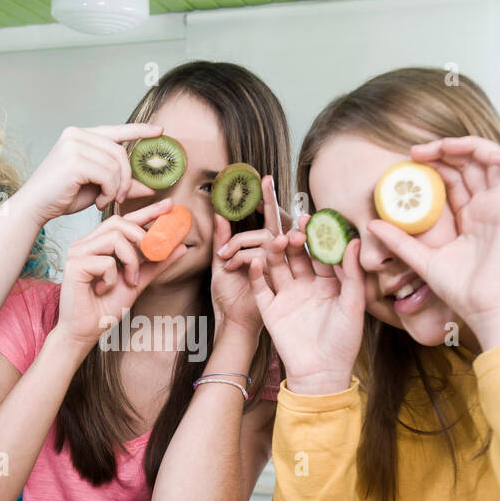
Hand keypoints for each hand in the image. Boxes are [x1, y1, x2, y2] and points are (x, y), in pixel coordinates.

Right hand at [9, 123, 162, 224]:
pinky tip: (99, 201)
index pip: (115, 129)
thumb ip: (121, 182)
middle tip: (121, 197)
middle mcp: (76, 134)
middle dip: (126, 177)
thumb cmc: (62, 197)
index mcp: (79, 135)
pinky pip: (108, 175)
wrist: (34, 207)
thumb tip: (151, 186)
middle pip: (120, 151)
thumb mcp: (97, 187)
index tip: (159, 131)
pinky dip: (109, 191)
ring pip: (115, 165)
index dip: (139, 130)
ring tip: (105, 200)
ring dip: (116, 187)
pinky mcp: (74, 160)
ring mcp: (74, 145)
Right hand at [55, 198, 186, 350]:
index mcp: (100, 244)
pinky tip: (103, 290)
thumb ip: (156, 264)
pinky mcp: (74, 264)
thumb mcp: (138, 282)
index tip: (169, 206)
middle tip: (151, 258)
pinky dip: (112, 278)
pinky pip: (105, 261)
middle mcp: (87, 243)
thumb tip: (180, 247)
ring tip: (129, 281)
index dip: (147, 211)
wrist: (84, 332)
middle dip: (142, 238)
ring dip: (131, 261)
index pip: (125, 220)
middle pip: (119, 222)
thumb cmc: (104, 308)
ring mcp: (78, 252)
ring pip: (115, 238)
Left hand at [212, 174, 286, 336]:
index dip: (269, 198)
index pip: (271, 219)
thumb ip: (222, 239)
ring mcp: (280, 266)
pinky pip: (262, 257)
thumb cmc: (228, 297)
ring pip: (267, 240)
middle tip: (234, 234)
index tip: (265, 178)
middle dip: (255, 221)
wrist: (231, 322)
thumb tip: (219, 212)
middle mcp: (276, 256)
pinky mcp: (278, 278)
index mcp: (264, 249)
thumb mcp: (220, 263)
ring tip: (224, 262)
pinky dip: (243, 259)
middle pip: (271, 228)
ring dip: (240, 246)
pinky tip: (231, 268)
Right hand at [246, 217, 365, 394]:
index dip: (317, 236)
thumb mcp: (353, 304)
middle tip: (295, 228)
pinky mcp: (270, 309)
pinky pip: (260, 288)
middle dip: (295, 240)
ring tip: (278, 242)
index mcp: (329, 283)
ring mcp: (287, 296)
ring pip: (277, 266)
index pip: (320, 253)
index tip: (313, 217)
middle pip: (297, 256)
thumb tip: (354, 241)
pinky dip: (257, 274)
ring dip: (276, 253)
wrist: (321, 373)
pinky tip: (258, 263)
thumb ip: (353, 273)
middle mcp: (306, 286)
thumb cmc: (343, 342)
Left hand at [365, 137, 499, 346]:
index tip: (409, 160)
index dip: (436, 162)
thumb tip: (372, 224)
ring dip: (472, 146)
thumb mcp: (423, 259)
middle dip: (447, 150)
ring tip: (443, 146)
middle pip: (473, 163)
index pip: (455, 176)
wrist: (483, 308)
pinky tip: (482, 155)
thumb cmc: (461, 290)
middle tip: (416, 152)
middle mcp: (489, 207)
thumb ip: (400, 240)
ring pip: (497, 161)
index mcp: (470, 216)